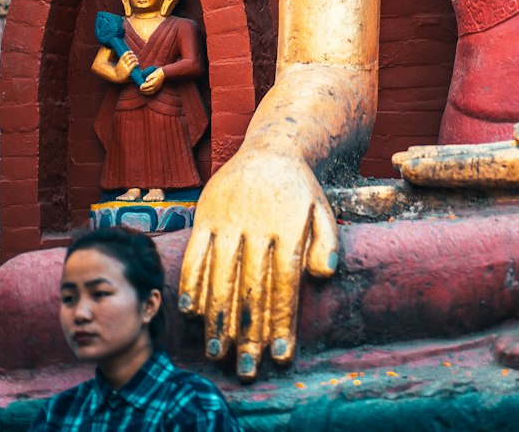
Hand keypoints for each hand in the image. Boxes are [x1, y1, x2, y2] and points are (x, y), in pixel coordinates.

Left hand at [114, 51, 138, 81]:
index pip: (133, 65)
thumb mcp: (127, 79)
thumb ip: (132, 78)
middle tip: (136, 59)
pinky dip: (128, 52)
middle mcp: (125, 66)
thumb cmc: (121, 78)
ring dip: (132, 55)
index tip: (138, 63)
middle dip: (135, 58)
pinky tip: (131, 52)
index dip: (136, 63)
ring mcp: (122, 63)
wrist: (114, 76)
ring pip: (128, 57)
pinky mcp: (120, 61)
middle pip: (131, 60)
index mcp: (127, 71)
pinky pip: (124, 55)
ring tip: (134, 56)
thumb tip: (138, 77)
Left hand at [139, 67, 164, 94]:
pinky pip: (153, 92)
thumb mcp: (153, 73)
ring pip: (150, 92)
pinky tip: (147, 92)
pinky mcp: (158, 88)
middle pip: (148, 90)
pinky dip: (149, 93)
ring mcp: (157, 88)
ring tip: (142, 91)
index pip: (146, 86)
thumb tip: (145, 80)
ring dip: (145, 92)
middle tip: (140, 89)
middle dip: (143, 90)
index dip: (142, 86)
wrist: (164, 73)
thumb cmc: (158, 72)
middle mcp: (155, 86)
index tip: (140, 86)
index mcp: (153, 82)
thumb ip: (149, 77)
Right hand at [178, 148, 338, 379]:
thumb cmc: (299, 191)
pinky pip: (195, 254)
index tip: (281, 357)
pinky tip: (192, 313)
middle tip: (247, 370)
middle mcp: (256, 222)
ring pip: (219, 276)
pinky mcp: (204, 213)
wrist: (272, 147)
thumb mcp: (323, 210)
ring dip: (217, 319)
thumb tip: (324, 275)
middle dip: (249, 334)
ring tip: (219, 353)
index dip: (282, 322)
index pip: (284, 282)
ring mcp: (227, 218)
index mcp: (288, 225)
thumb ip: (327, 242)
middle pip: (250, 287)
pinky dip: (191, 284)